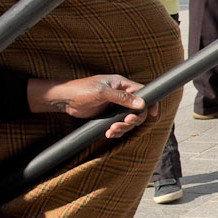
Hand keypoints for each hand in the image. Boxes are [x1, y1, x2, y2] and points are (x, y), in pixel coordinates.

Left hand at [29, 75, 151, 137]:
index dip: (150, 102)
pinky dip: (116, 131)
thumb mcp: (102, 92)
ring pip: (128, 120)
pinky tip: (108, 133)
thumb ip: (122, 98)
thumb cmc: (80, 90)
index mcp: (121, 84)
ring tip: (111, 130)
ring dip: (123, 128)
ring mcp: (114, 106)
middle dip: (133, 119)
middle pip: (137, 110)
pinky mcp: (107, 116)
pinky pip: (118, 126)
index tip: (153, 113)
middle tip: (124, 123)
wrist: (64, 100)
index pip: (142, 92)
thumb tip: (141, 103)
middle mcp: (120, 95)